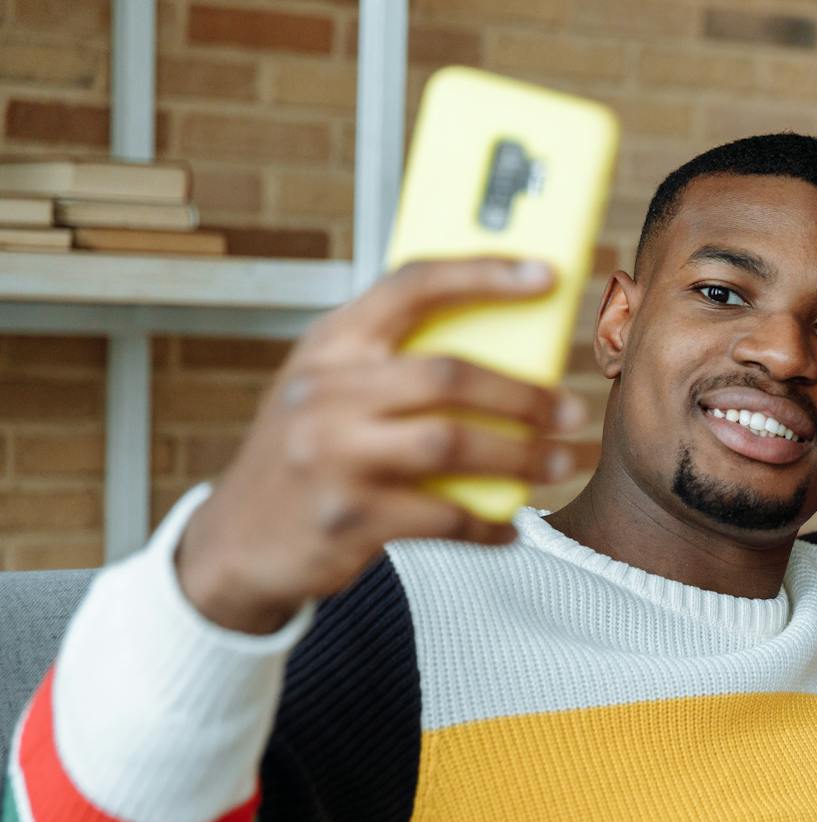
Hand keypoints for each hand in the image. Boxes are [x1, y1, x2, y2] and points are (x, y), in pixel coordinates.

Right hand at [176, 258, 587, 634]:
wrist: (236, 544)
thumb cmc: (307, 456)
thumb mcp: (330, 392)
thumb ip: (395, 365)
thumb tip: (510, 347)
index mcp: (329, 346)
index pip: (410, 286)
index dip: (483, 273)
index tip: (546, 275)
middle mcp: (325, 393)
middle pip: (447, 376)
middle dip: (523, 394)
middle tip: (572, 410)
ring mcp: (332, 457)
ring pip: (452, 445)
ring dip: (522, 456)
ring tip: (562, 462)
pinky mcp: (348, 519)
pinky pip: (444, 517)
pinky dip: (488, 522)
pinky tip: (510, 525)